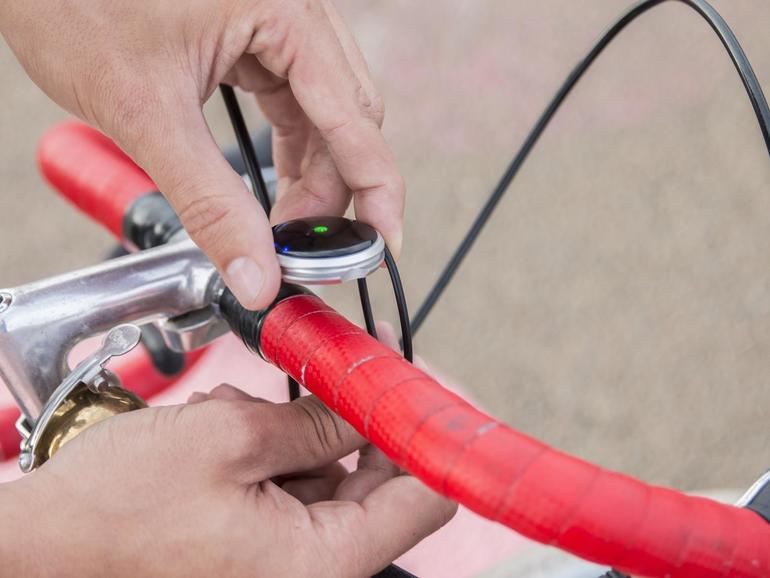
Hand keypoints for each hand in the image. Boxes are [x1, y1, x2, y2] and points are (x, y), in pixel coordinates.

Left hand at [0, 0, 404, 309]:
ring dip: (312, 176)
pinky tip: (272, 189)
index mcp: (283, 8)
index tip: (383, 241)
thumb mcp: (145, 111)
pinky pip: (293, 102)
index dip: (376, 187)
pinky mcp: (254, 34)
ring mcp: (276, 20)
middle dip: (333, 190)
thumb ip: (209, 201)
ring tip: (281, 227)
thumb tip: (255, 274)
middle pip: (348, 118)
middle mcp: (294, 8)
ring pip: (324, 115)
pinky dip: (289, 152)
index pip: (355, 114)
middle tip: (304, 248)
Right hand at [0, 388, 454, 576]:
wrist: (41, 551)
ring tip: (233, 410)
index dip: (423, 433)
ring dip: (292, 430)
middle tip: (322, 369)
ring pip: (325, 476)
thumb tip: (365, 399)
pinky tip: (222, 429)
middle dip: (343, 419)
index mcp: (319, 564)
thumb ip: (312, 419)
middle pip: (373, 483)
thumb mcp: (227, 439)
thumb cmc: (117, 512)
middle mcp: (311, 570)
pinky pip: (289, 487)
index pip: (423, 499)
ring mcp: (283, 559)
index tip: (410, 383)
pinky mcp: (257, 544)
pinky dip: (268, 450)